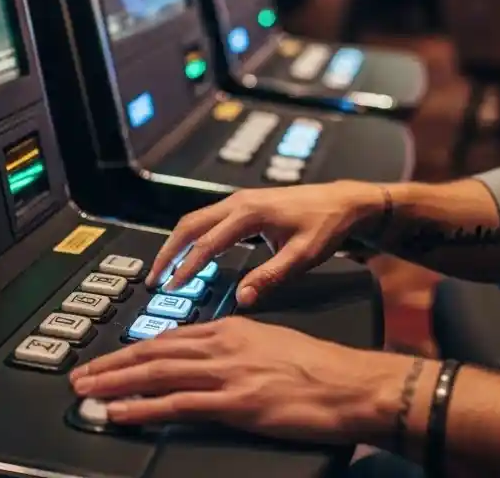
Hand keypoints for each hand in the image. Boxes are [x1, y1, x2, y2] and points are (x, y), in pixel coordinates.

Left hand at [69, 316, 411, 444]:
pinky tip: (120, 412)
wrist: (347, 383)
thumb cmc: (319, 367)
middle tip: (82, 375)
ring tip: (88, 392)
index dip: (135, 349)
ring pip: (157, 374)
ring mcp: (227, 374)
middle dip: (113, 364)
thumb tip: (212, 360)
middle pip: (155, 352)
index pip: (172, 337)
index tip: (111, 358)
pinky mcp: (234, 403)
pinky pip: (177, 404)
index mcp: (233, 328)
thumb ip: (237, 348)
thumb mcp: (271, 343)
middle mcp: (223, 345)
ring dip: (116, 383)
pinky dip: (143, 408)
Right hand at [151, 181, 386, 305]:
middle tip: (155, 278)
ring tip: (166, 270)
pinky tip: (192, 255)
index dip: (186, 267)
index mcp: (250, 213)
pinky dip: (193, 237)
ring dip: (178, 243)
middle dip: (169, 251)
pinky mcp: (246, 205)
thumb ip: (270, 277)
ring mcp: (242, 201)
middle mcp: (240, 202)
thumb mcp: (302, 256)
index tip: (171, 287)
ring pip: (197, 220)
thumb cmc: (327, 225)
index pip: (206, 244)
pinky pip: (209, 219)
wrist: (345, 202)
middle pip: (190, 225)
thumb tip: (242, 298)